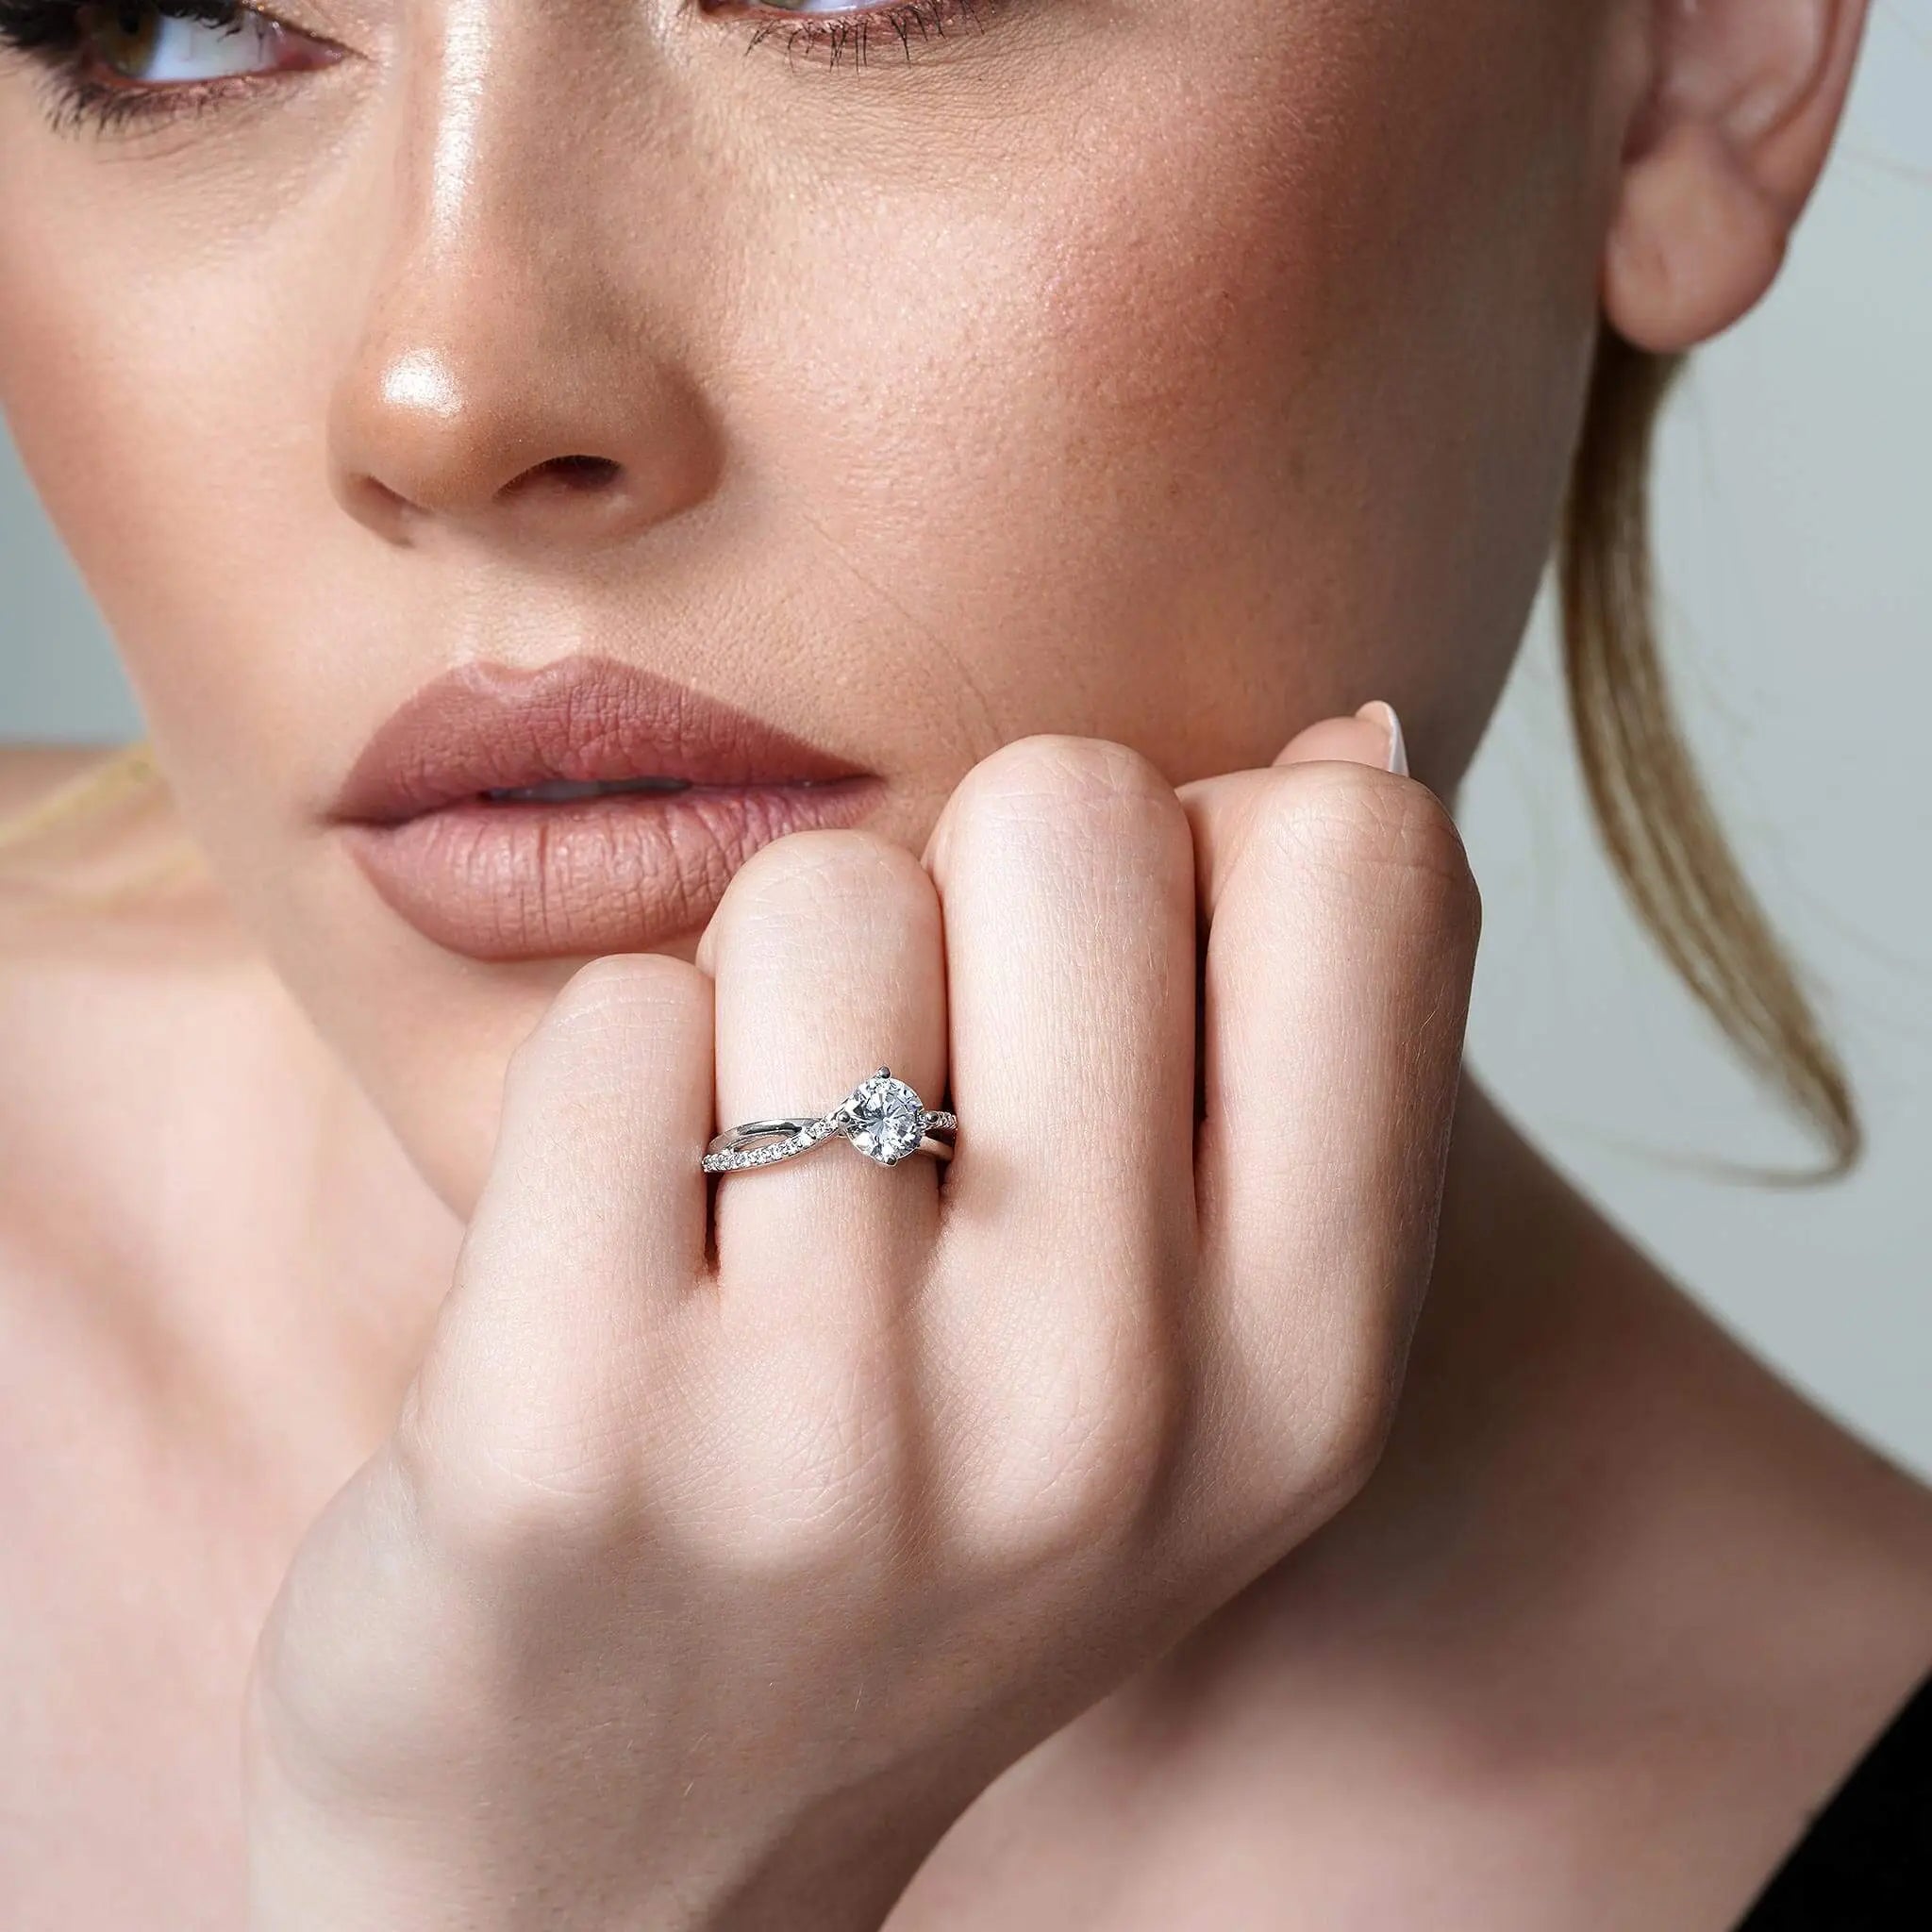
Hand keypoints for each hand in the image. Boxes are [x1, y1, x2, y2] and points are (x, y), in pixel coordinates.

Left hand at [244, 715, 1479, 1930]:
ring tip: (753, 1203)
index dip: (1203, 860)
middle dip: (961, 894)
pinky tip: (615, 1268)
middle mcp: (1108, 1405)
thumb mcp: (1189, 1375)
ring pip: (820, 892)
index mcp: (1304, 1366)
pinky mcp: (568, 1433)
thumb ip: (1297, 1061)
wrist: (609, 1873)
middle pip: (1071, 803)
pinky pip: (613, 1013)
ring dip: (764, 998)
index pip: (1360, 856)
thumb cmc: (911, 1543)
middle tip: (901, 1087)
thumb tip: (1344, 735)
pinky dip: (605, 1085)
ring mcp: (839, 1429)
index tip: (1096, 1002)